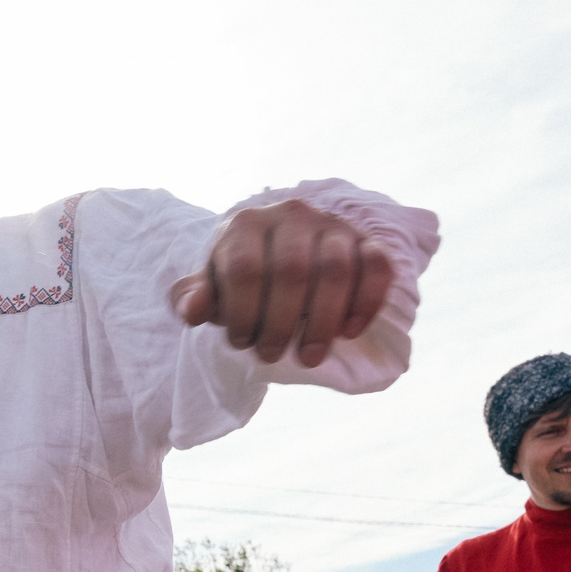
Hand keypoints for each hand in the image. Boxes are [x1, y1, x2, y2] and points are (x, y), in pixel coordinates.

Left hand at [168, 200, 396, 367]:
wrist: (279, 254)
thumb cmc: (240, 280)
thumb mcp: (212, 287)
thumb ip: (195, 298)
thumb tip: (193, 310)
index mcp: (246, 223)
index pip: (245, 267)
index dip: (242, 313)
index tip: (240, 344)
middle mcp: (292, 214)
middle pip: (292, 271)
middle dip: (280, 323)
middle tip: (270, 356)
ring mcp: (332, 225)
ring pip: (336, 270)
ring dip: (322, 321)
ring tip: (309, 357)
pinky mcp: (365, 240)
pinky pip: (377, 266)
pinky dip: (367, 302)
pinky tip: (349, 333)